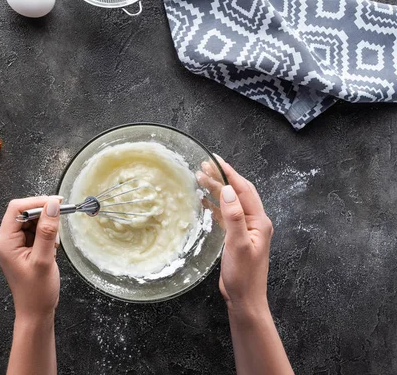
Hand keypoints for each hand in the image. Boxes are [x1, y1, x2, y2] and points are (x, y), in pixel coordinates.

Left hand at [0, 196, 61, 319]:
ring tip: (54, 244)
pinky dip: (47, 234)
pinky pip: (35, 232)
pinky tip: (52, 248)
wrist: (35, 312)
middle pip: (24, 212)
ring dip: (46, 226)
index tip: (56, 203)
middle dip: (43, 214)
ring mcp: (15, 244)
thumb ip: (48, 231)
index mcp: (5, 241)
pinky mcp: (23, 248)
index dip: (37, 202)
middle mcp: (6, 240)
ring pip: (31, 221)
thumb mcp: (44, 260)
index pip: (17, 208)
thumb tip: (52, 206)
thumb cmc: (36, 292)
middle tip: (60, 219)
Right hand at [198, 156, 272, 311]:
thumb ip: (234, 216)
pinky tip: (203, 200)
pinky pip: (226, 215)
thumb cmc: (243, 275)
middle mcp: (255, 222)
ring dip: (216, 190)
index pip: (243, 189)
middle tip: (202, 166)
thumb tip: (227, 191)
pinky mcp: (236, 237)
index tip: (214, 160)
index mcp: (259, 221)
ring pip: (230, 202)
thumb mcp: (238, 244)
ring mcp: (246, 229)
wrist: (245, 299)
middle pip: (237, 192)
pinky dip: (214, 205)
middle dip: (221, 178)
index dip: (229, 173)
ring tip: (199, 178)